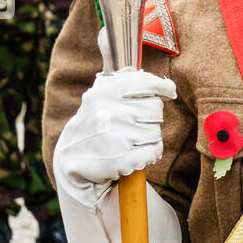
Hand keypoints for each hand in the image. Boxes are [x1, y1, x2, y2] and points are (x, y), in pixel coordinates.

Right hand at [54, 68, 176, 208]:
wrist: (72, 156)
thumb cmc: (96, 122)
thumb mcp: (102, 96)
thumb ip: (130, 83)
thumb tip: (170, 86)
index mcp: (105, 92)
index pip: (146, 83)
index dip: (162, 87)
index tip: (170, 92)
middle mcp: (110, 112)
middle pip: (155, 109)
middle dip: (151, 117)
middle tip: (136, 123)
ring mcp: (115, 136)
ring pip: (156, 131)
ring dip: (149, 137)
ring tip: (132, 139)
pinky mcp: (121, 159)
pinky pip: (155, 150)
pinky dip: (152, 152)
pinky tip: (139, 152)